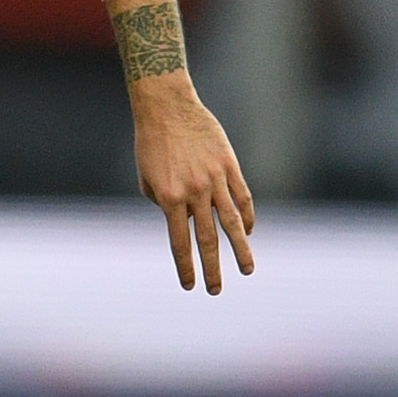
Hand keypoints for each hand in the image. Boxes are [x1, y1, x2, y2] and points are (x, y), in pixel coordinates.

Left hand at [132, 76, 255, 293]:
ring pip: (232, 222)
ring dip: (241, 249)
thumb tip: (185, 220)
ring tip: (248, 270)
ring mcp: (214, 179)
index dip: (185, 266)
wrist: (166, 106)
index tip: (190, 286)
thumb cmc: (151, 142)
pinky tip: (249, 232)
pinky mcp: (229, 166)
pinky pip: (242, 197)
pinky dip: (247, 217)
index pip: (180, 242)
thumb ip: (164, 203)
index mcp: (169, 197)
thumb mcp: (147, 177)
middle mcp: (194, 192)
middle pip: (208, 239)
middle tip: (216, 291)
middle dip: (212, 268)